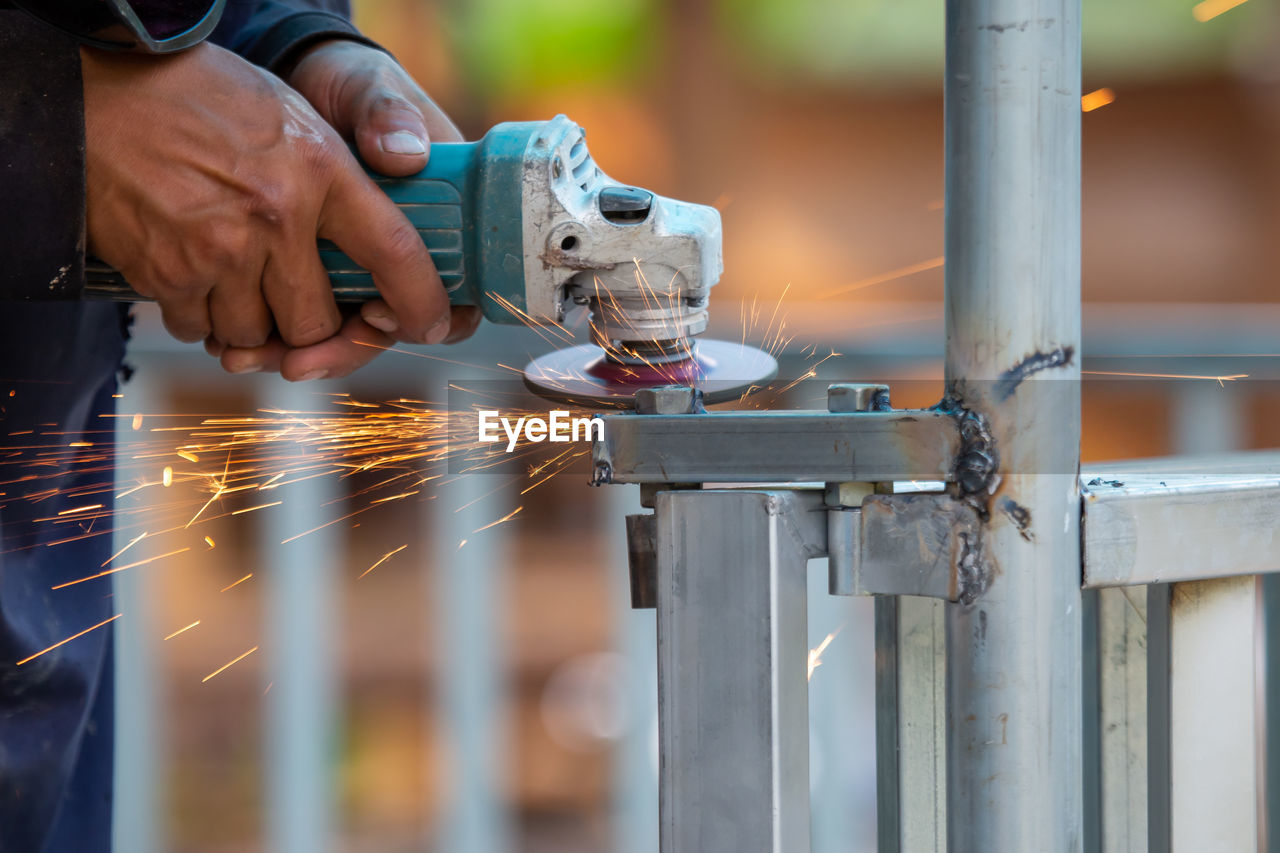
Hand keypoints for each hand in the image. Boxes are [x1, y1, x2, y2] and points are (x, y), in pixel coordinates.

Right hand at [82, 42, 451, 379]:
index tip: (430, 323)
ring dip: (252, 324)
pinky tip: (196, 271)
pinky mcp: (167, 273)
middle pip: (318, 324)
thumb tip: (395, 214)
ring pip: (258, 337)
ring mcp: (219, 250)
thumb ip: (347, 172)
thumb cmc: (205, 101)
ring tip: (238, 275)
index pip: (396, 253)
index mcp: (321, 171)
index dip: (423, 302)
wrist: (100, 93)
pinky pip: (201, 330)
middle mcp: (276, 217)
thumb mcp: (294, 116)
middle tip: (299, 306)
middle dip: (312, 329)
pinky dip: (202, 316)